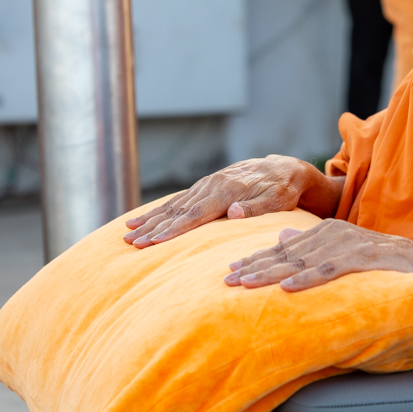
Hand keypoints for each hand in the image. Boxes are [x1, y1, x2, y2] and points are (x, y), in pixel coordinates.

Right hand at [123, 155, 341, 247]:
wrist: (284, 167)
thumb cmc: (283, 189)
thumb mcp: (278, 200)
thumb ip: (256, 208)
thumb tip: (232, 213)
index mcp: (229, 191)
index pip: (197, 215)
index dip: (174, 230)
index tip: (154, 242)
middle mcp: (213, 185)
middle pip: (178, 210)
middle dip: (154, 227)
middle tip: (132, 243)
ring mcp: (207, 184)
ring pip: (174, 204)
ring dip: (150, 219)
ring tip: (128, 232)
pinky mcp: (205, 186)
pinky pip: (177, 200)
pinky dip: (158, 210)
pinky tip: (141, 219)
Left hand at [224, 219, 412, 291]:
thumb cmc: (382, 261)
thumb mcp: (344, 248)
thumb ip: (313, 243)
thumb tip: (282, 238)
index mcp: (326, 229)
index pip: (284, 247)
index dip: (256, 259)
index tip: (230, 272)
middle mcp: (333, 232)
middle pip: (287, 253)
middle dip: (256, 267)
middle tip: (227, 281)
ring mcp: (348, 244)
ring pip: (303, 261)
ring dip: (273, 274)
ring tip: (248, 285)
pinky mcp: (363, 258)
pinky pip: (330, 270)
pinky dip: (308, 279)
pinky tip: (288, 289)